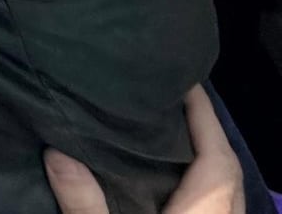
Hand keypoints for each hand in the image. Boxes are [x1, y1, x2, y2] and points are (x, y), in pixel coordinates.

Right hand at [44, 87, 242, 213]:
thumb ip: (84, 202)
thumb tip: (55, 152)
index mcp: (206, 211)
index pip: (216, 156)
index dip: (204, 115)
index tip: (186, 81)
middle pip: (226, 167)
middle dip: (205, 129)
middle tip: (175, 99)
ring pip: (225, 188)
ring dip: (206, 158)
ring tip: (172, 131)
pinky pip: (218, 204)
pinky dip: (203, 183)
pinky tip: (175, 180)